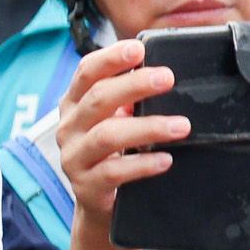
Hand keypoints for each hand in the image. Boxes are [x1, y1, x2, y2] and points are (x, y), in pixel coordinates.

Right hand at [53, 42, 185, 249]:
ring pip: (107, 136)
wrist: (98, 201)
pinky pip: (114, 172)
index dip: (110, 58)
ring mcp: (74, 158)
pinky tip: (165, 159)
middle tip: (167, 78)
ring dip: (148, 127)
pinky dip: (143, 164)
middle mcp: (69, 127)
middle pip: (98, 99)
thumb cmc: (111, 151)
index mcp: (74, 103)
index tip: (138, 48)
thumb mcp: (115, 119)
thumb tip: (163, 74)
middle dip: (134, 85)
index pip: (86, 72)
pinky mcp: (86, 186)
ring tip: (181, 125)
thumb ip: (130, 98)